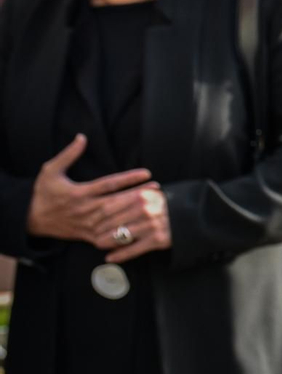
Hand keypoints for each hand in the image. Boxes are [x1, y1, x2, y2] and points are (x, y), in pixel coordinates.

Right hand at [25, 135, 151, 241]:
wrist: (31, 219)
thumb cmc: (43, 193)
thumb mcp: (50, 171)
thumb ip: (68, 155)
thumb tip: (82, 137)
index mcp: (79, 193)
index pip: (109, 184)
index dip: (128, 178)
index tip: (146, 172)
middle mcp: (85, 209)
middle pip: (118, 202)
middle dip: (139, 195)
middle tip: (158, 188)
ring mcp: (88, 224)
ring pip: (116, 219)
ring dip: (136, 212)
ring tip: (154, 205)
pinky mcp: (88, 236)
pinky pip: (110, 236)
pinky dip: (126, 233)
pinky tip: (141, 226)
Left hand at [90, 183, 172, 263]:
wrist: (196, 215)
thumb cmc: (169, 205)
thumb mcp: (151, 195)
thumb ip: (131, 196)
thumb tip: (105, 205)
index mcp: (140, 196)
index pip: (109, 207)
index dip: (96, 216)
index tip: (90, 222)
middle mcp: (144, 210)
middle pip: (111, 222)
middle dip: (98, 231)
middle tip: (92, 236)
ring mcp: (151, 225)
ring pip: (119, 236)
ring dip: (106, 243)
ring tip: (99, 245)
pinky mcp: (157, 240)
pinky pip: (132, 250)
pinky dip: (119, 255)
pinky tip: (110, 258)